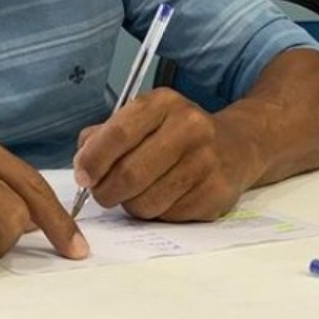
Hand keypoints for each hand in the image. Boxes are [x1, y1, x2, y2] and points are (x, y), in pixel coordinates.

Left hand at [72, 88, 259, 221]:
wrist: (236, 147)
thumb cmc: (175, 134)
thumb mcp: (142, 119)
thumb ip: (105, 135)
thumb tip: (83, 165)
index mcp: (164, 103)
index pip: (119, 133)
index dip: (93, 160)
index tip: (82, 176)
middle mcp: (190, 127)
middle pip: (130, 173)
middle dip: (106, 191)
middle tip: (103, 194)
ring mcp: (206, 161)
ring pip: (146, 201)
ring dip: (131, 204)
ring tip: (138, 192)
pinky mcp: (216, 193)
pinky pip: (168, 216)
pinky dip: (157, 212)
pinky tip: (165, 196)